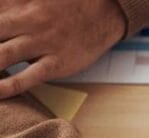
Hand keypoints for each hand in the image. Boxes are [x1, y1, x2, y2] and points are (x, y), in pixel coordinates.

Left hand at [0, 0, 125, 97]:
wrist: (105, 10)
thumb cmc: (64, 3)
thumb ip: (8, 4)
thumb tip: (0, 14)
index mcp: (16, 4)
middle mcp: (26, 21)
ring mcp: (42, 43)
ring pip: (1, 57)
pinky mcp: (58, 63)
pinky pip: (28, 77)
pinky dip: (8, 86)